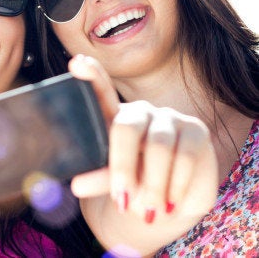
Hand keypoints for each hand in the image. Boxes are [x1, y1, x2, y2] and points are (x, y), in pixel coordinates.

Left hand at [68, 55, 217, 223]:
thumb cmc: (135, 185)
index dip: (92, 76)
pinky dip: (175, 184)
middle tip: (122, 198)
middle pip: (126, 127)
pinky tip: (170, 201)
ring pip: (159, 147)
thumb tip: (76, 185)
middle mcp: (140, 113)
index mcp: (114, 120)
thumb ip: (99, 178)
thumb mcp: (115, 182)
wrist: (170, 203)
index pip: (101, 93)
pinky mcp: (196, 131)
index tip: (76, 64)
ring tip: (148, 209)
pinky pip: (185, 156)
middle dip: (123, 167)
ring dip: (153, 184)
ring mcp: (169, 118)